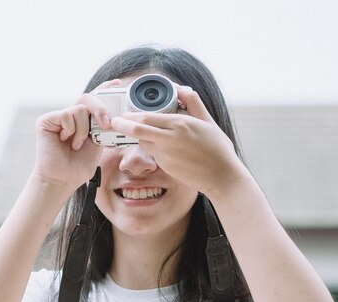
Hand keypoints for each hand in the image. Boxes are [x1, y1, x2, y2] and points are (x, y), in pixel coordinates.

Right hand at [33, 79, 120, 191]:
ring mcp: (57, 117)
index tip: (117, 84)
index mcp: (82, 121)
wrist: (62, 179)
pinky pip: (67, 115)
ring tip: (76, 145)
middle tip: (105, 125)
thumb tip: (112, 114)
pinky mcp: (46, 120)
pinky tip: (64, 141)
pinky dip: (71, 130)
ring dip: (83, 130)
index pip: (93, 99)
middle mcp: (69, 116)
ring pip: (79, 109)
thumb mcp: (97, 143)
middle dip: (100, 109)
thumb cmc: (78, 166)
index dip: (104, 89)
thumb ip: (102, 127)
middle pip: (87, 98)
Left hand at [109, 86, 248, 195]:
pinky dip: (153, 149)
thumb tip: (181, 88)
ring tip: (142, 133)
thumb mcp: (207, 121)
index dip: (131, 115)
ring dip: (140, 138)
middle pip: (138, 130)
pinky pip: (153, 154)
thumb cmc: (218, 149)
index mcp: (180, 124)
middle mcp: (170, 139)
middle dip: (122, 125)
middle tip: (115, 122)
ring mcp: (166, 155)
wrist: (222, 176)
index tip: (124, 112)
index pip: (147, 117)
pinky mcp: (166, 167)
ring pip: (143, 143)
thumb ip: (193, 103)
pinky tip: (163, 148)